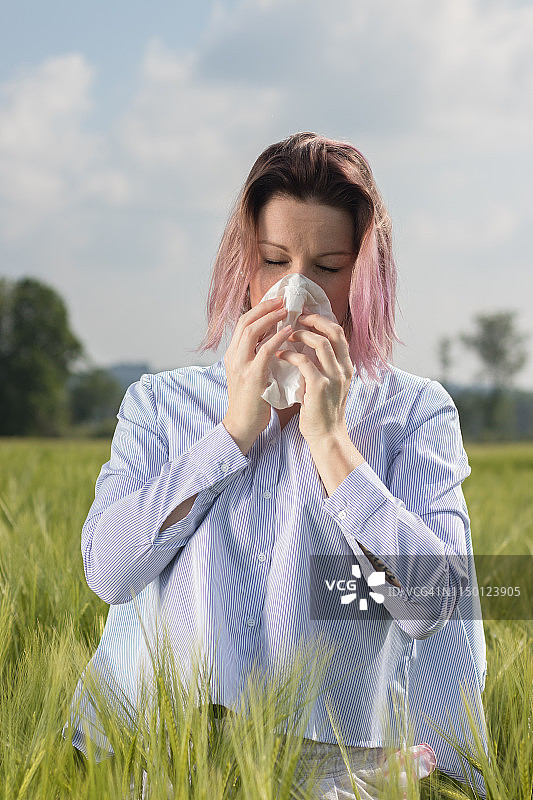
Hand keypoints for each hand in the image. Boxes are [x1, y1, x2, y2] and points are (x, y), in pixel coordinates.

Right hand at [223, 296, 292, 453]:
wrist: (242, 424)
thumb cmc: (251, 401)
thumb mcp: (251, 372)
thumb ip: (258, 356)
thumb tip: (274, 338)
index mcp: (233, 354)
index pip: (244, 323)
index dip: (260, 309)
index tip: (277, 300)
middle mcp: (234, 356)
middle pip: (246, 321)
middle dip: (265, 307)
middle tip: (283, 299)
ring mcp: (241, 366)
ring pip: (252, 331)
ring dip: (271, 317)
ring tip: (287, 309)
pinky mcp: (252, 376)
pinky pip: (265, 350)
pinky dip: (277, 338)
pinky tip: (289, 331)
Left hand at [275, 312, 353, 445]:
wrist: (327, 436)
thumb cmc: (322, 410)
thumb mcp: (330, 384)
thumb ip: (324, 365)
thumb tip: (308, 344)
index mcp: (346, 366)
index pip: (339, 333)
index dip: (322, 320)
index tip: (305, 316)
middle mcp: (344, 369)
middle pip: (334, 332)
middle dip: (314, 320)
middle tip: (295, 317)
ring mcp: (333, 377)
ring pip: (321, 343)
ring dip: (301, 335)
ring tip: (286, 335)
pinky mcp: (319, 387)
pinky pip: (304, 362)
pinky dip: (290, 354)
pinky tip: (280, 355)